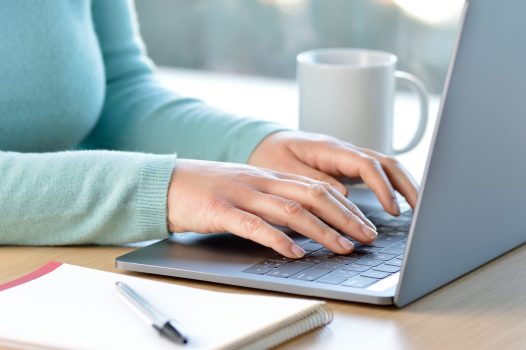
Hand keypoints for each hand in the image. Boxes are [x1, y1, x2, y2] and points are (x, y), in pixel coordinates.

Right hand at [167, 159, 377, 257]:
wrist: (166, 183)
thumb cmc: (207, 190)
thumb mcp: (246, 189)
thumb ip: (273, 200)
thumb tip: (303, 222)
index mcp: (269, 176)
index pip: (317, 188)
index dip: (346, 207)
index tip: (365, 225)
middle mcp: (260, 182)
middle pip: (313, 196)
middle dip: (346, 218)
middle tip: (368, 238)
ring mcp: (241, 194)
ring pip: (291, 209)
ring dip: (322, 230)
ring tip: (343, 247)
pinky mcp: (220, 210)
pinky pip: (254, 225)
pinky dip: (278, 239)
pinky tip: (294, 252)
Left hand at [249, 130, 418, 214]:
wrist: (264, 143)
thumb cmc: (270, 155)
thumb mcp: (285, 170)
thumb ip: (314, 181)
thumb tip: (345, 197)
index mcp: (329, 148)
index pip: (367, 164)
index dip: (382, 186)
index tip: (392, 208)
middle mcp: (343, 150)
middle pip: (385, 162)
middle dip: (406, 184)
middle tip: (421, 208)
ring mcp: (346, 157)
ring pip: (384, 166)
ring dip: (403, 184)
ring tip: (418, 207)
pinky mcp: (346, 166)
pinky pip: (375, 173)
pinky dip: (390, 185)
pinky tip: (397, 202)